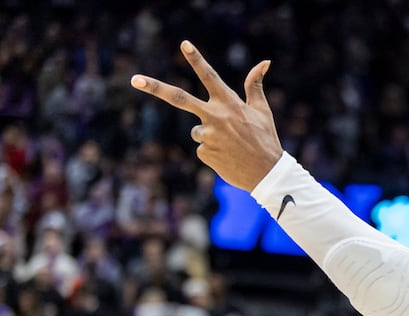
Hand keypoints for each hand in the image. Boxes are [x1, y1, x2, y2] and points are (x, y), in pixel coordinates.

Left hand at [130, 41, 282, 191]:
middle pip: (179, 98)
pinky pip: (202, 148)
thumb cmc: (266, 139)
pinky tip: (228, 157)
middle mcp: (216, 116)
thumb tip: (265, 61)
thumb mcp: (262, 110)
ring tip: (231, 146)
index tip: (184, 44)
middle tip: (135, 79)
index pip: (210, 77)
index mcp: (230, 103)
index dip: (197, 59)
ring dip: (209, 136)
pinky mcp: (204, 152)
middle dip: (155, 87)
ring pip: (197, 131)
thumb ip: (255, 85)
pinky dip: (213, 152)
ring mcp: (208, 135)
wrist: (267, 174)